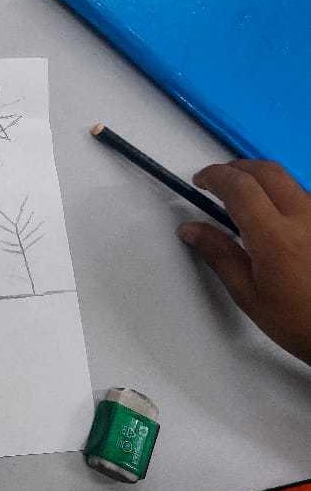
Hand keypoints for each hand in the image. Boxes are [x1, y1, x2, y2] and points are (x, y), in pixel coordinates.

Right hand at [178, 159, 310, 362]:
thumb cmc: (298, 321)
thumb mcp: (248, 294)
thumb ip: (219, 254)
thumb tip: (192, 229)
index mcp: (275, 238)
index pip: (240, 187)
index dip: (216, 176)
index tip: (201, 181)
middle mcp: (305, 219)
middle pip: (267, 171)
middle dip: (237, 168)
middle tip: (218, 182)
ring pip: (289, 181)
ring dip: (261, 180)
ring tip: (243, 200)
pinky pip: (304, 196)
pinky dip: (282, 194)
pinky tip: (274, 216)